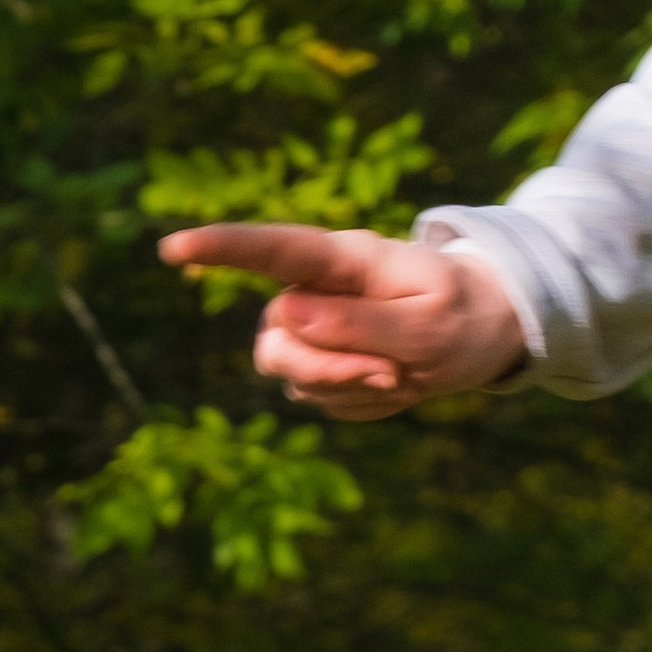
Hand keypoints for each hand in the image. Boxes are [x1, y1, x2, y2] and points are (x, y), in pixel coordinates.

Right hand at [157, 221, 528, 419]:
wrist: (478, 332)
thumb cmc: (460, 315)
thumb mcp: (428, 322)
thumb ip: (360, 321)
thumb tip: (286, 313)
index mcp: (341, 258)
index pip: (273, 250)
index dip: (221, 249)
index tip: (173, 248)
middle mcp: (311, 290)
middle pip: (276, 339)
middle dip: (328, 369)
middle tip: (391, 375)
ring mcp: (308, 332)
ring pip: (292, 376)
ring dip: (348, 388)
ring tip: (401, 375)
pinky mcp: (316, 369)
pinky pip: (318, 400)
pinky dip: (358, 403)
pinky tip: (391, 383)